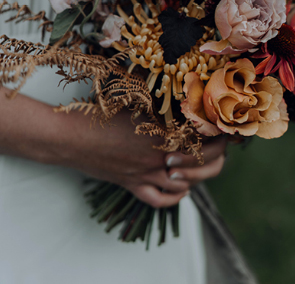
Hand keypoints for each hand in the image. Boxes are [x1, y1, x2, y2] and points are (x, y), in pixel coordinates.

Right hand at [53, 112, 224, 208]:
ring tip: (199, 165)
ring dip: (196, 177)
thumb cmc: (102, 112)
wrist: (69, 135)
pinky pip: (159, 200)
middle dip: (215, 158)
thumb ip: (166, 104)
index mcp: (166, 132)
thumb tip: (189, 95)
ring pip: (184, 184)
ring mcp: (146, 174)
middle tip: (217, 148)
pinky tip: (180, 188)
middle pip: (205, 166)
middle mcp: (160, 156)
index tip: (225, 129)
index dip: (221, 135)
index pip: (208, 139)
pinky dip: (174, 197)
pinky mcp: (132, 185)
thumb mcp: (139, 101)